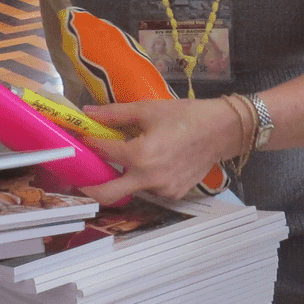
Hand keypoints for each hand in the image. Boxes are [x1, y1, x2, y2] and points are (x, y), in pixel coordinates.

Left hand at [77, 99, 237, 203]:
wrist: (222, 131)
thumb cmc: (186, 116)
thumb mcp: (149, 109)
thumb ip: (115, 114)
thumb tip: (88, 112)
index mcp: (140, 155)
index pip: (103, 152)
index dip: (89, 144)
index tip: (82, 139)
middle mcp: (148, 178)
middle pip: (107, 194)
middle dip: (90, 187)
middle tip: (81, 178)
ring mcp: (162, 190)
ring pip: (131, 190)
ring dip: (123, 178)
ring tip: (127, 161)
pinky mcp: (173, 194)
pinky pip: (150, 189)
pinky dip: (145, 179)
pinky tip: (153, 163)